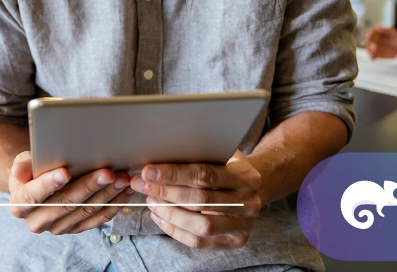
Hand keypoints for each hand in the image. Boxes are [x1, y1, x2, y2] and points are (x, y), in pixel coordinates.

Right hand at [8, 151, 132, 234]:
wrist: (38, 185)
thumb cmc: (33, 169)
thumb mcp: (24, 162)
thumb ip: (23, 164)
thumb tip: (18, 170)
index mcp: (20, 204)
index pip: (33, 196)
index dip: (49, 184)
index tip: (65, 172)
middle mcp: (37, 221)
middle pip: (64, 204)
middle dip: (88, 187)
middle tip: (107, 172)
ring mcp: (58, 228)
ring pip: (85, 212)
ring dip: (106, 195)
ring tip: (122, 178)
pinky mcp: (76, 229)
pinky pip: (97, 219)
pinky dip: (113, 205)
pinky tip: (124, 192)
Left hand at [130, 151, 262, 249]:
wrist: (254, 188)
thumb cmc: (228, 167)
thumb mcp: (221, 154)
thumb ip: (198, 155)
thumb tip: (158, 159)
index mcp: (246, 176)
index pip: (205, 175)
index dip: (174, 174)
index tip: (148, 172)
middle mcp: (249, 202)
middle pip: (200, 200)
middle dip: (166, 192)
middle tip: (142, 184)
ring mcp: (244, 225)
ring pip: (200, 225)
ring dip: (170, 213)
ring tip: (150, 201)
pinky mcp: (236, 241)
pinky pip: (199, 242)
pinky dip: (175, 230)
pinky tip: (160, 217)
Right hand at [365, 25, 396, 58]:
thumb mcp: (394, 34)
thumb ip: (385, 30)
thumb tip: (376, 25)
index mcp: (378, 33)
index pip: (371, 33)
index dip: (369, 33)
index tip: (369, 35)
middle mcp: (376, 41)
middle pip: (368, 41)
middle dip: (368, 43)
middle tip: (374, 45)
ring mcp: (376, 48)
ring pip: (368, 49)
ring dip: (368, 50)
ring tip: (373, 51)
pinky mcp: (378, 55)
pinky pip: (372, 56)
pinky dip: (371, 57)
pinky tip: (373, 58)